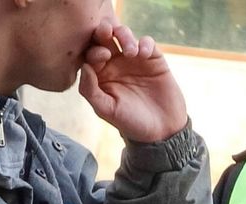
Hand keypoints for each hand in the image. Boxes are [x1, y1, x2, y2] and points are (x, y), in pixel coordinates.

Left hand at [80, 22, 187, 142]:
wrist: (162, 131)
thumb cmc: (131, 123)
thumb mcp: (106, 109)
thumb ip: (90, 90)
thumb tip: (84, 66)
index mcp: (99, 74)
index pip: (90, 52)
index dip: (93, 48)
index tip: (103, 56)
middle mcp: (114, 63)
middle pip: (104, 37)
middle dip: (104, 30)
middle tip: (107, 31)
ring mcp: (134, 60)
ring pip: (124, 35)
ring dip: (124, 35)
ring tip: (131, 51)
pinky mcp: (153, 59)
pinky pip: (147, 42)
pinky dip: (145, 43)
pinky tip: (144, 54)